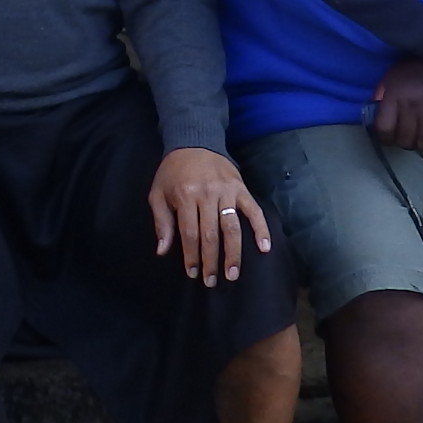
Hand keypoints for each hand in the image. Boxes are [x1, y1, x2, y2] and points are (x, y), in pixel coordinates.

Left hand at [148, 148, 269, 284]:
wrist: (194, 141)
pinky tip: (265, 247)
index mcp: (185, 196)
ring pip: (232, 227)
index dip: (191, 256)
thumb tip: (162, 251)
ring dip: (233, 253)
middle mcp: (207, 195)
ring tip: (233, 274)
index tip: (192, 273)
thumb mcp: (158, 193)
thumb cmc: (172, 172)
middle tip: (212, 281)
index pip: (190, 233)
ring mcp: (226, 192)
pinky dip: (261, 229)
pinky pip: (253, 211)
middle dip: (211, 261)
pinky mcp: (241, 188)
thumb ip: (161, 222)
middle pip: (211, 235)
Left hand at [371, 59, 422, 150]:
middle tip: (409, 136)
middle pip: (405, 140)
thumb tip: (373, 113)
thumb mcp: (393, 77)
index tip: (389, 137)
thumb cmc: (417, 69)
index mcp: (394, 96)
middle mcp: (412, 106)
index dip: (385, 138)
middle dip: (405, 141)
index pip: (384, 129)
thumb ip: (382, 96)